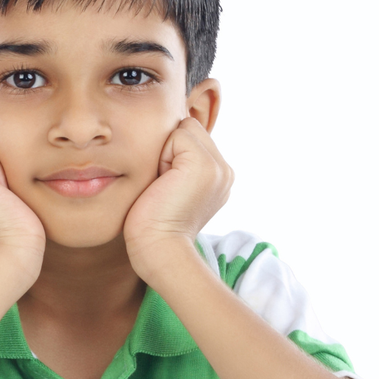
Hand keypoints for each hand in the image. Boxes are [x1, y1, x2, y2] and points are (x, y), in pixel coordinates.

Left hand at [123, 118, 232, 282]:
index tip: (166, 187)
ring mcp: (219, 168)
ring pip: (186, 128)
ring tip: (165, 184)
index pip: (193, 137)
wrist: (158, 250)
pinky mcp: (204, 165)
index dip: (171, 153)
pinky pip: (179, 134)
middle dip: (171, 149)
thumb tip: (167, 137)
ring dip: (167, 152)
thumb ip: (179, 164)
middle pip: (190, 128)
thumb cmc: (153, 226)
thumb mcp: (172, 188)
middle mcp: (225, 171)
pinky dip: (164, 155)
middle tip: (165, 186)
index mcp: (219, 177)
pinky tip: (164, 183)